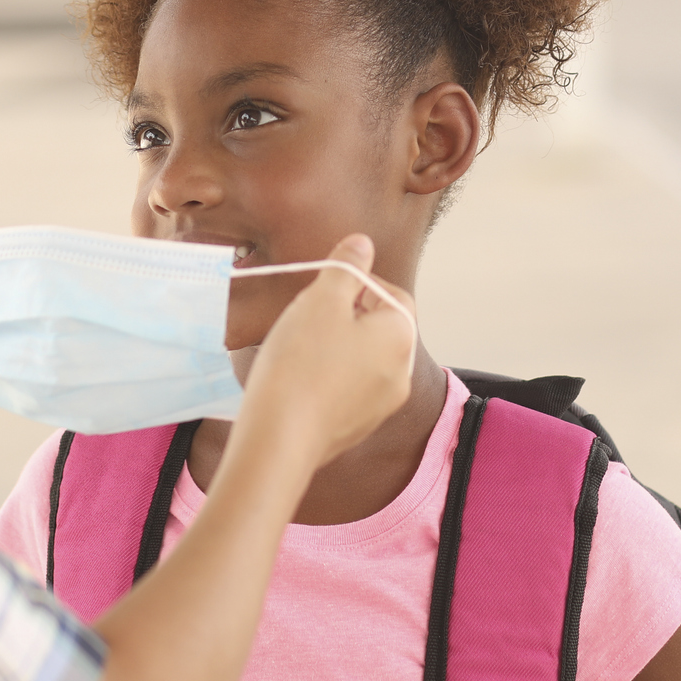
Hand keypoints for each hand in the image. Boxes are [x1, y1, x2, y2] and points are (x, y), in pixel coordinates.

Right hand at [237, 235, 413, 467]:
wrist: (280, 437)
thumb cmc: (301, 361)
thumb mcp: (321, 299)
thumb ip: (346, 267)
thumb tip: (363, 243)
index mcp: (401, 336)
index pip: (393, 295)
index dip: (361, 282)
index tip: (327, 284)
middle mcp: (401, 372)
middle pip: (380, 327)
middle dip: (347, 313)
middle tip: (309, 312)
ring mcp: (381, 405)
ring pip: (364, 358)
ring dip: (338, 344)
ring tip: (300, 343)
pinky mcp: (357, 427)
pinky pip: (350, 388)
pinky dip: (331, 375)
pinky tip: (298, 376)